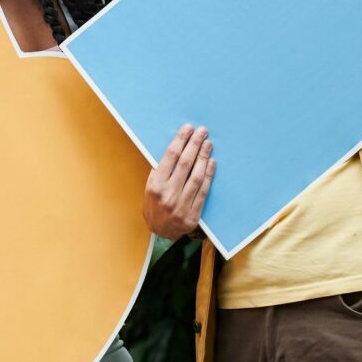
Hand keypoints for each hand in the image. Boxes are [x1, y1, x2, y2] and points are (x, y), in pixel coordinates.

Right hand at [143, 125, 213, 241]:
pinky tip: (211, 163)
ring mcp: (181, 206)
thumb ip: (159, 172)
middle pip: (185, 164)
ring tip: (208, 144)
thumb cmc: (154, 206)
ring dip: (204, 157)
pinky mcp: (193, 215)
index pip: (170, 158)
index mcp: (155, 186)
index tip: (187, 129)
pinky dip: (208, 175)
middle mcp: (168, 195)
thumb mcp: (150, 188)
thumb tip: (174, 149)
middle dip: (194, 144)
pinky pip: (203, 191)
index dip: (180, 141)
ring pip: (196, 176)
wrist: (160, 232)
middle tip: (202, 132)